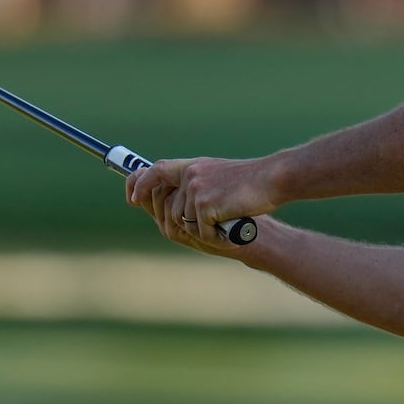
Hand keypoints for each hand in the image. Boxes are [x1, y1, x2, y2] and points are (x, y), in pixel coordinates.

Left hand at [126, 157, 276, 246]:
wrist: (271, 180)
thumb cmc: (251, 182)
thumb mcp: (218, 176)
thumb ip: (197, 183)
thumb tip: (177, 199)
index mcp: (193, 166)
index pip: (156, 171)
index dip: (140, 184)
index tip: (132, 197)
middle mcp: (190, 175)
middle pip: (169, 209)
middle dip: (183, 225)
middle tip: (207, 231)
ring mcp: (196, 190)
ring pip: (184, 223)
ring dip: (204, 232)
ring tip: (225, 228)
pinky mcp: (205, 205)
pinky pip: (201, 231)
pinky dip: (215, 237)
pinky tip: (230, 232)